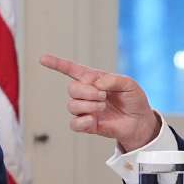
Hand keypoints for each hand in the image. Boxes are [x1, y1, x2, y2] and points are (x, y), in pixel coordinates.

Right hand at [39, 54, 161, 151]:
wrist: (140, 121)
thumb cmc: (134, 100)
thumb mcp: (129, 84)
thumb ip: (113, 80)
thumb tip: (95, 84)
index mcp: (94, 80)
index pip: (71, 70)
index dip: (56, 64)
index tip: (42, 58)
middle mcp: (86, 94)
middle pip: (72, 89)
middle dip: (87, 91)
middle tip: (103, 96)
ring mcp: (86, 110)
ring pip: (72, 105)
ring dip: (89, 105)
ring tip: (103, 106)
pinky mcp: (88, 125)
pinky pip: (74, 123)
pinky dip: (83, 121)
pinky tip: (93, 119)